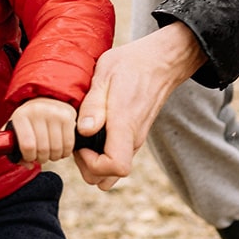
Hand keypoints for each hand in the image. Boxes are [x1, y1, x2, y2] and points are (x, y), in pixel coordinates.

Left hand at [9, 97, 77, 163]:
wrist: (45, 100)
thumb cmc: (28, 121)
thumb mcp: (16, 131)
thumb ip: (14, 150)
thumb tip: (28, 165)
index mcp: (21, 116)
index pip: (27, 146)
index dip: (29, 157)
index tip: (30, 157)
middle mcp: (37, 111)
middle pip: (43, 149)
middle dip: (42, 158)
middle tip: (41, 156)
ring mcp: (54, 112)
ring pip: (56, 148)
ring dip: (54, 157)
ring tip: (50, 153)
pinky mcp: (68, 116)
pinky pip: (69, 144)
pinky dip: (65, 152)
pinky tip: (60, 149)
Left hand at [73, 22, 206, 190]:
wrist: (160, 61)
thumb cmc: (131, 64)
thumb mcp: (105, 75)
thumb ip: (94, 105)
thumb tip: (85, 131)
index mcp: (125, 125)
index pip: (117, 167)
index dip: (93, 164)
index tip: (82, 145)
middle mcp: (134, 138)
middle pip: (111, 177)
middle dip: (88, 167)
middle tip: (78, 141)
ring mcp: (136, 139)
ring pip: (114, 171)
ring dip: (95, 163)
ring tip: (85, 138)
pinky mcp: (135, 136)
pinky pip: (119, 157)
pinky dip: (103, 155)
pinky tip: (94, 133)